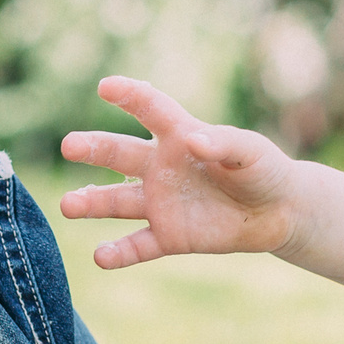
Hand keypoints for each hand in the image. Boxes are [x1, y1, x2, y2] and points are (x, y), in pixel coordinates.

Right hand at [60, 78, 303, 269]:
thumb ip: (225, 143)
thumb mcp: (252, 152)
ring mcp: (160, 202)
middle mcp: (160, 166)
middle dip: (93, 148)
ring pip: (117, 202)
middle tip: (69, 145)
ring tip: (67, 206)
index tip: (107, 87)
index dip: (130, 96)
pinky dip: (119, 252)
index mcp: (179, 135)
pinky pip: (138, 245)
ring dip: (92, 202)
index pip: (151, 109)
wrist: (276, 212)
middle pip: (120, 154)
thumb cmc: (262, 170)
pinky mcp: (168, 236)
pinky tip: (100, 257)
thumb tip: (193, 140)